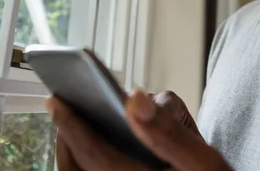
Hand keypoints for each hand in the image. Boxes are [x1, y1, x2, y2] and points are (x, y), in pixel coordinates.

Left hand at [44, 89, 230, 170]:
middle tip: (59, 107)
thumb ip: (168, 130)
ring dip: (71, 149)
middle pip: (77, 168)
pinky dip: (85, 161)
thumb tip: (134, 97)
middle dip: (65, 136)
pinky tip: (94, 143)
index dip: (71, 124)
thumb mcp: (203, 161)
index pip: (93, 154)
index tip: (56, 100)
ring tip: (71, 123)